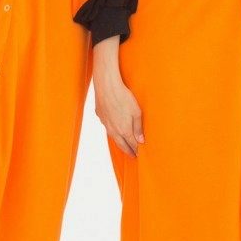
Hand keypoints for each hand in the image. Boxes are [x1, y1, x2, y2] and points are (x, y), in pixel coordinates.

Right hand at [92, 36, 144, 156]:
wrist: (107, 86)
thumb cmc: (124, 97)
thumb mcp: (137, 112)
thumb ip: (138, 127)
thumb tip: (141, 141)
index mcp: (124, 130)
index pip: (132, 144)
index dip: (136, 150)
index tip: (140, 155)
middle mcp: (113, 130)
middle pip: (121, 144)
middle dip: (128, 150)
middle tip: (133, 155)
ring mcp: (105, 123)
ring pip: (113, 136)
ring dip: (119, 142)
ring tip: (124, 145)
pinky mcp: (100, 115)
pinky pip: (107, 126)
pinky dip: (112, 130)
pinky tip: (114, 127)